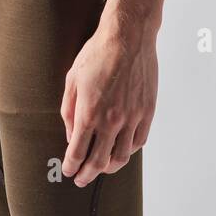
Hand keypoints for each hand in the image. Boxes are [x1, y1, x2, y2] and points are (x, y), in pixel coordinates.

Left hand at [60, 19, 157, 185]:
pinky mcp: (147, 112)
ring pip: (121, 157)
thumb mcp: (73, 79)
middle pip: (98, 162)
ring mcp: (132, 118)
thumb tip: (71, 134)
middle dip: (87, 174)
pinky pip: (138, 142)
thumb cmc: (98, 53)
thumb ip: (69, 111)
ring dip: (109, 167)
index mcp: (89, 113)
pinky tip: (121, 149)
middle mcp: (111, 120)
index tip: (68, 170)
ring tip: (102, 168)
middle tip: (81, 178)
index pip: (77, 152)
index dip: (71, 166)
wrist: (128, 37)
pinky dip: (128, 151)